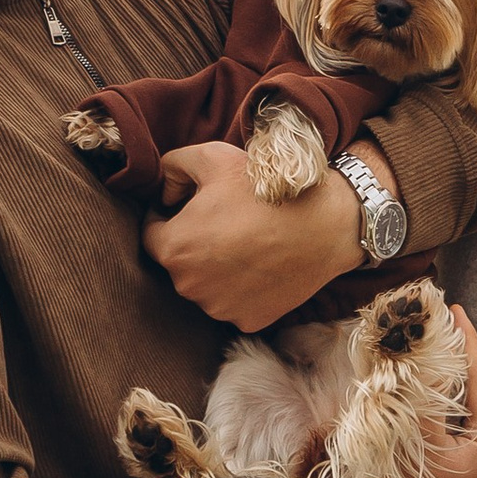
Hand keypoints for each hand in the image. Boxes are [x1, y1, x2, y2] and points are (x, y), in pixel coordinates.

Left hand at [144, 134, 362, 329]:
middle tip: (224, 219)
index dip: (167, 215)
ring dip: (216, 266)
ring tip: (247, 240)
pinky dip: (242, 286)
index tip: (190, 204)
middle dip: (193, 241)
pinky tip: (262, 262)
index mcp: (174, 248)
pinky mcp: (248, 321)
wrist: (325, 223)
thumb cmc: (266, 190)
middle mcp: (189, 286)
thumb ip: (172, 165)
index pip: (151, 234)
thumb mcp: (213, 157)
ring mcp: (219, 308)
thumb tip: (163, 188)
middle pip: (179, 262)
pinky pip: (234, 302)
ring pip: (206, 284)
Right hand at [375, 309, 476, 477]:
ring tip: (420, 351)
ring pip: (454, 416)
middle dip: (450, 362)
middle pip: (470, 397)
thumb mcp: (407, 434)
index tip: (455, 309)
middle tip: (435, 325)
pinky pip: (442, 436)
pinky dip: (427, 413)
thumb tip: (424, 340)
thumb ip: (422, 387)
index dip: (466, 341)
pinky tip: (409, 392)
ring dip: (435, 387)